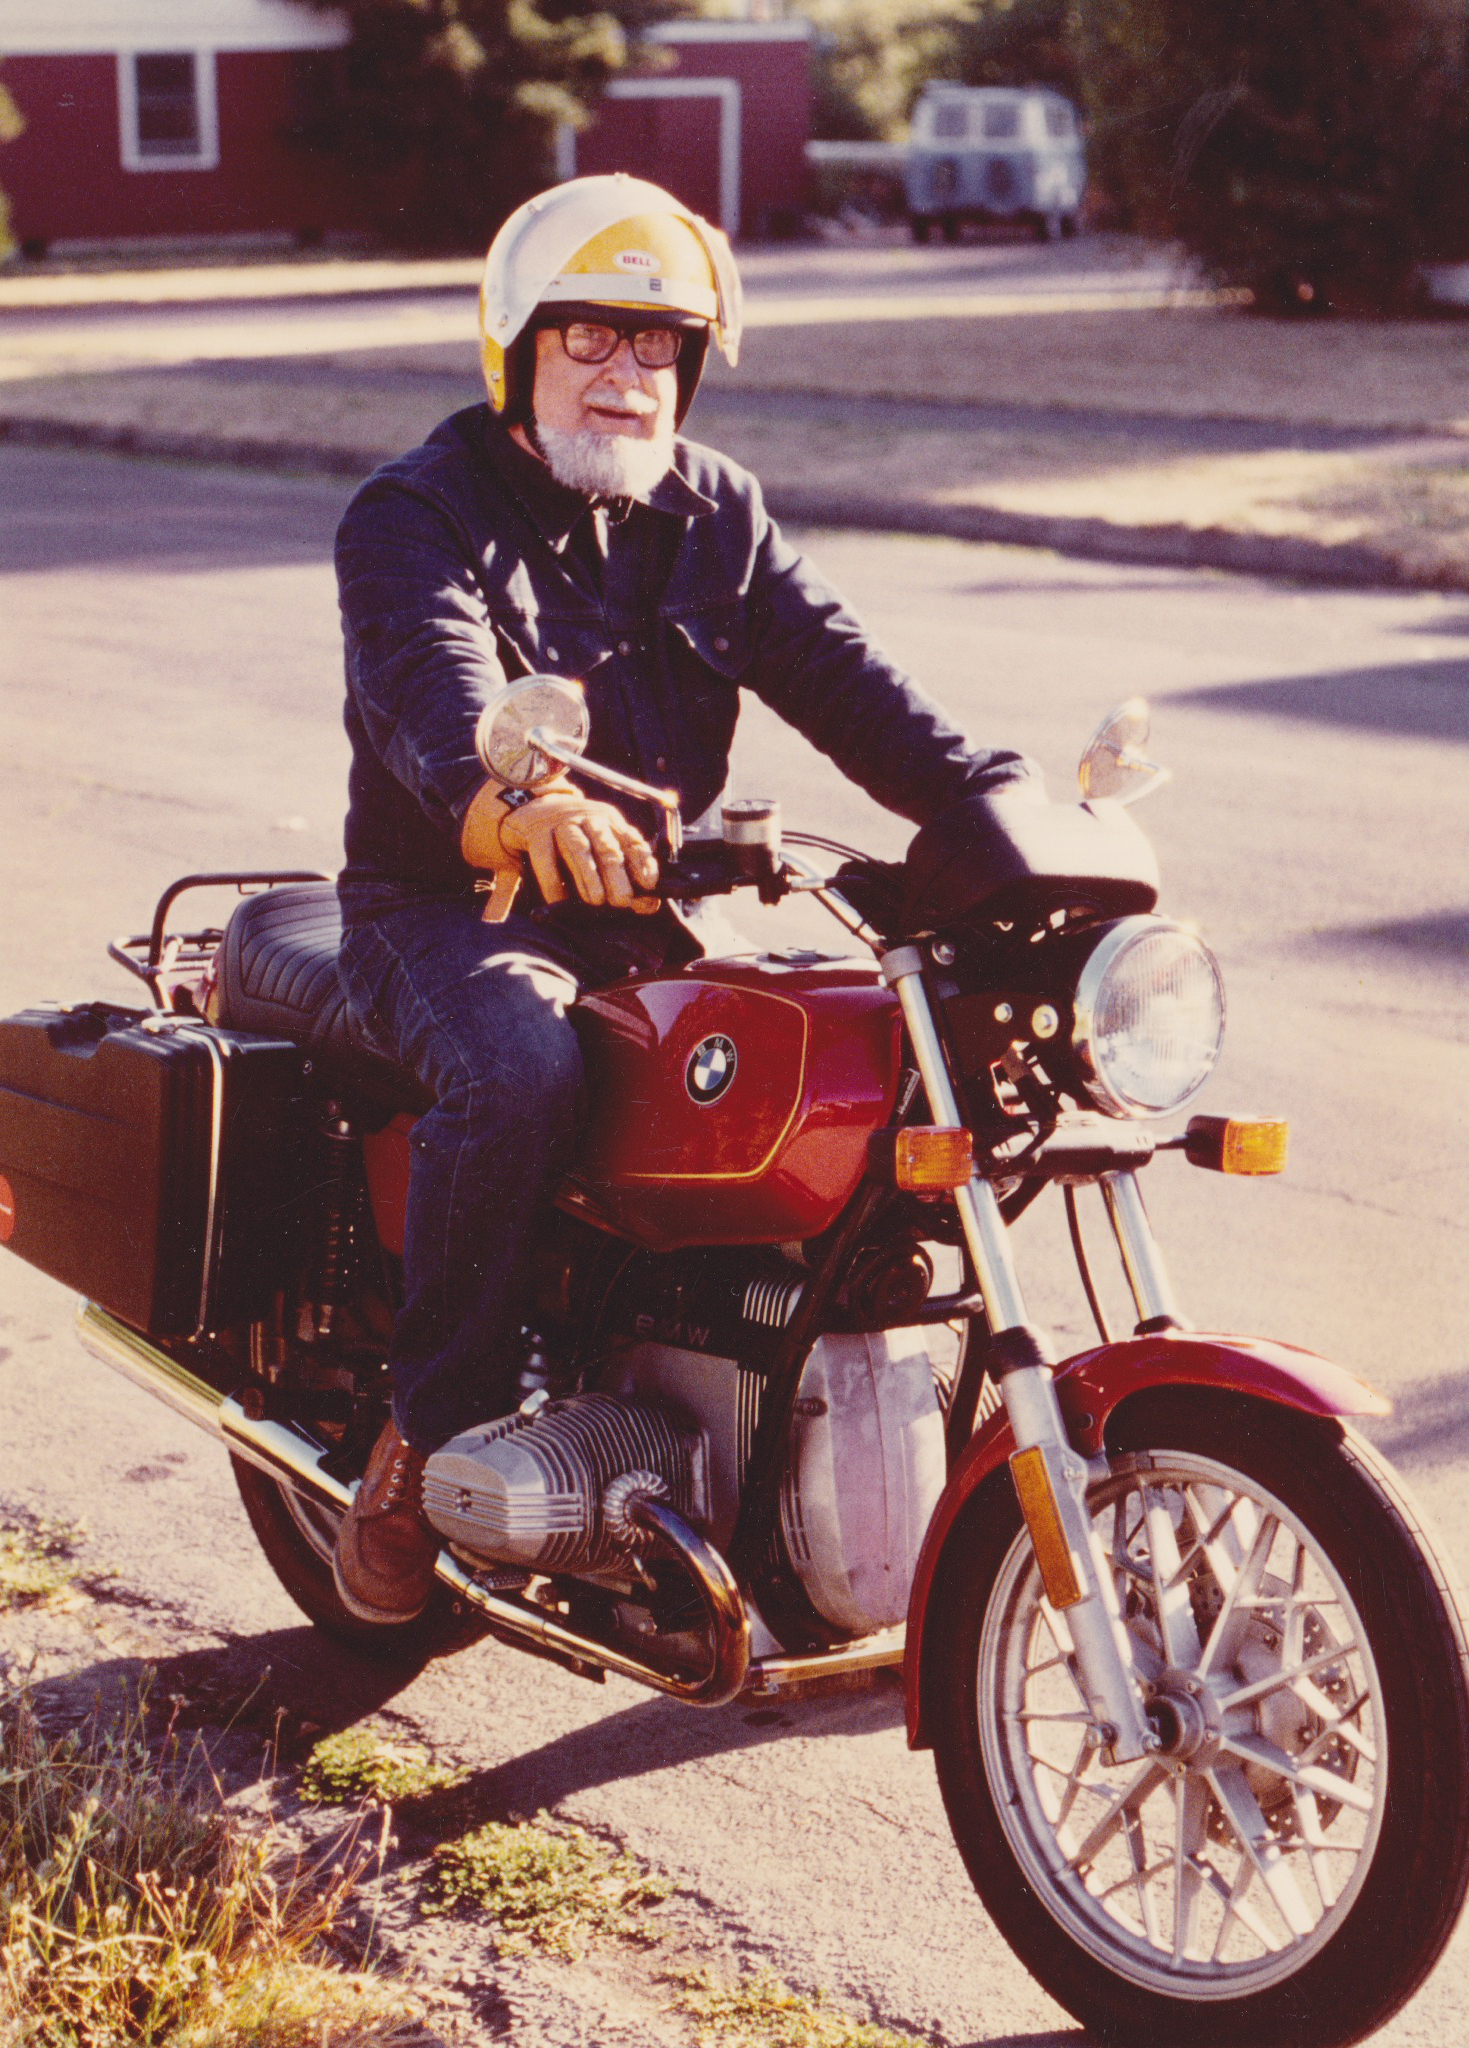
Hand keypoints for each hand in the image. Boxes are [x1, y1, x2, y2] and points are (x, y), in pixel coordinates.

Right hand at [496, 788, 660, 912]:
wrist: (532, 804)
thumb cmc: (574, 834)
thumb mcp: (600, 844)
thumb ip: (624, 874)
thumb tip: (649, 905)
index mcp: (610, 820)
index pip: (632, 841)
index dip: (642, 863)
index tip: (649, 884)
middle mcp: (588, 818)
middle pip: (606, 846)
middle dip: (616, 874)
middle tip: (623, 900)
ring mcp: (562, 823)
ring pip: (578, 849)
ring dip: (588, 876)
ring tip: (596, 901)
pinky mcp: (536, 832)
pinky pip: (545, 859)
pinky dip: (553, 882)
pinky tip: (559, 901)